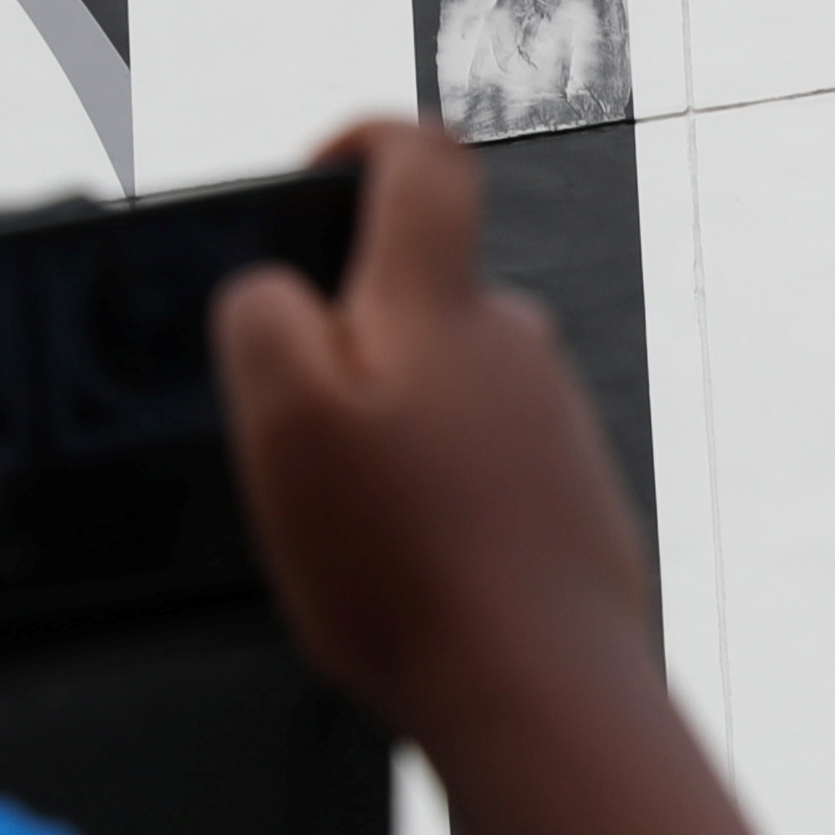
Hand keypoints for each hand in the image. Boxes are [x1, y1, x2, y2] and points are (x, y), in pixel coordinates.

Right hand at [216, 122, 655, 728]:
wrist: (541, 692)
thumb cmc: (413, 568)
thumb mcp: (283, 422)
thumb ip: (263, 321)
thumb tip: (273, 289)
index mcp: (441, 303)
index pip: (422, 154)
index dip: (360, 142)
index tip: (314, 182)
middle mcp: (514, 343)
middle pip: (417, 292)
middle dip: (345, 343)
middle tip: (296, 441)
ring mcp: (552, 420)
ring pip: (445, 387)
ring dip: (391, 433)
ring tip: (354, 531)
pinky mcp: (570, 493)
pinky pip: (481, 465)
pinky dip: (435, 497)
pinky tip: (408, 572)